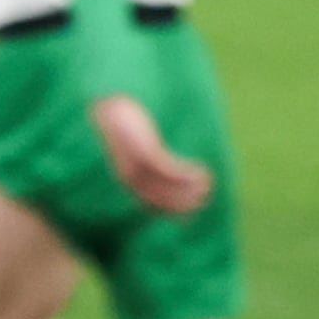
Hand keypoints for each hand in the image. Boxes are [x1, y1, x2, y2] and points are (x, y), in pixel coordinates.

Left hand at [90, 94, 216, 216]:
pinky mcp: (146, 150)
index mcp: (125, 176)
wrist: (110, 105)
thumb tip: (160, 167)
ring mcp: (137, 163)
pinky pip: (171, 169)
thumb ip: (145, 159)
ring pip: (167, 185)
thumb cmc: (123, 125)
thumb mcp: (132, 145)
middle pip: (159, 198)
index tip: (189, 212)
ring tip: (208, 185)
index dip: (171, 210)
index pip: (149, 203)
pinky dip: (188, 175)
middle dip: (183, 202)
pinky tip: (203, 172)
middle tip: (203, 199)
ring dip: (190, 189)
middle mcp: (130, 174)